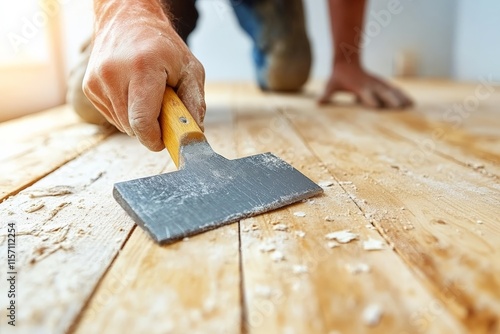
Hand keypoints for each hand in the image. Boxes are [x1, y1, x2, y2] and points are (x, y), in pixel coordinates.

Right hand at [83, 1, 205, 150]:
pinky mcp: (88, 87)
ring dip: (138, 120)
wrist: (127, 20)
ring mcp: (97, 81)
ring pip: (122, 125)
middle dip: (151, 128)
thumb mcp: (190, 69)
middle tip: (163, 110)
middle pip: (133, 127)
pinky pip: (112, 116)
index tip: (164, 141)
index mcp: (142, 68)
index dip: (155, 139)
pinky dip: (126, 113)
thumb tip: (194, 133)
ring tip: (146, 95)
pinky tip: (132, 93)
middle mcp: (114, 74)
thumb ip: (195, 103)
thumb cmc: (162, 46)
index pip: (142, 121)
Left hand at [319, 62, 412, 108]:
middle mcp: (370, 84)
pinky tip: (412, 103)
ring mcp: (378, 83)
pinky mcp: (382, 84)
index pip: (365, 94)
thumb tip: (318, 102)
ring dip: (402, 98)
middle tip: (399, 108)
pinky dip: (403, 96)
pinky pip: (395, 90)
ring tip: (412, 107)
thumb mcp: (330, 84)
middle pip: (382, 92)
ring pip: (392, 91)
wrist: (347, 61)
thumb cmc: (337, 77)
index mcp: (358, 86)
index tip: (376, 106)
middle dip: (391, 100)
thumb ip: (326, 94)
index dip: (370, 99)